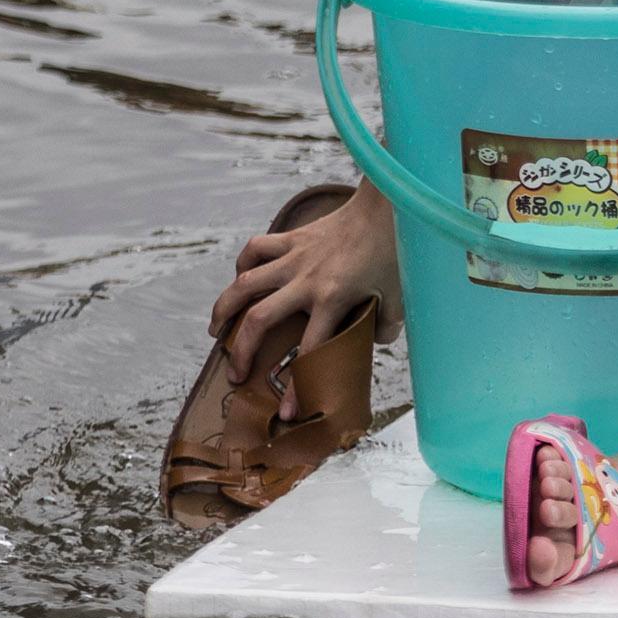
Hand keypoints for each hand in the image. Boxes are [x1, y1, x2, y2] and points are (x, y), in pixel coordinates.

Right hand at [210, 185, 399, 402]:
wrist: (387, 205)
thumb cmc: (396, 252)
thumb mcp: (400, 296)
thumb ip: (389, 325)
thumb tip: (380, 342)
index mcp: (335, 299)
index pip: (310, 351)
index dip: (296, 387)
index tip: (286, 412)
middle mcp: (307, 280)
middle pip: (260, 320)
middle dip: (242, 352)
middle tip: (235, 374)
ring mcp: (295, 258)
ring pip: (244, 284)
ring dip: (225, 309)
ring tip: (216, 331)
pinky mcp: (292, 239)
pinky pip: (256, 249)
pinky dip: (243, 264)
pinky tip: (240, 279)